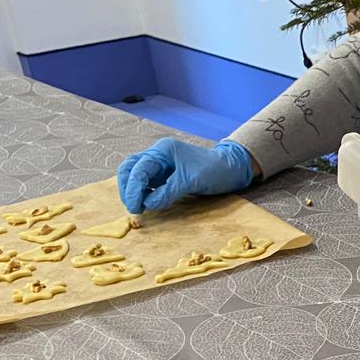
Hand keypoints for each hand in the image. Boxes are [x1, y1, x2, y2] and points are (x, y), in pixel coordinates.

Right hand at [116, 139, 254, 212]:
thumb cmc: (214, 170)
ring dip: (133, 191)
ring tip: (138, 208)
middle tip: (133, 208)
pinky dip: (142, 193)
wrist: (232, 170)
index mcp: (162, 150)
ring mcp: (160, 165)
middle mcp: (157, 155)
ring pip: (135, 176)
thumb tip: (147, 205)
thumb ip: (168, 192)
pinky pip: (146, 184)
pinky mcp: (164, 176)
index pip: (138, 168)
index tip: (135, 207)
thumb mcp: (191, 181)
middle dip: (127, 188)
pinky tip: (145, 204)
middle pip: (129, 169)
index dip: (133, 189)